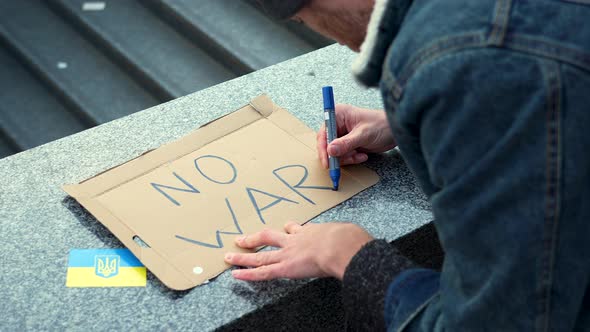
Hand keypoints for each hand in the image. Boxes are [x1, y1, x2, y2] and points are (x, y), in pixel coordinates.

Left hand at [225, 222, 372, 280]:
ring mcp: (288, 253)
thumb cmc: (351, 240)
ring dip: (243, 256)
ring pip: (261, 254)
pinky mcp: (286, 267)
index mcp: (313, 231)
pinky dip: (248, 273)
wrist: (343, 245)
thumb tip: (360, 243)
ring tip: (229, 256)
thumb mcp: (350, 235)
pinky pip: (262, 271)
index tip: (287, 227)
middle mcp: (296, 240)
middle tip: (243, 238)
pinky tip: (235, 274)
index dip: (290, 229)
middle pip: (270, 237)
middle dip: (256, 238)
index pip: (296, 229)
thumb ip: (350, 239)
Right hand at [317, 104, 395, 168]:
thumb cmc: (382, 125)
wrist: (396, 132)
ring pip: (335, 153)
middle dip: (337, 155)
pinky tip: (363, 155)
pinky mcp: (348, 144)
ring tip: (359, 155)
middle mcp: (338, 124)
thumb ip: (346, 143)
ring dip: (347, 157)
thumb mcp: (363, 134)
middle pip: (327, 144)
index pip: (324, 132)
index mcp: (339, 115)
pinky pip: (343, 156)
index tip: (327, 160)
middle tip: (344, 162)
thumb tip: (330, 150)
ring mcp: (343, 135)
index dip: (323, 147)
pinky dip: (352, 158)